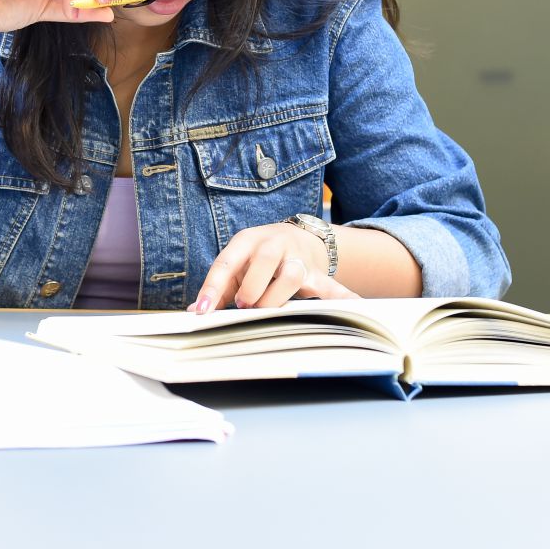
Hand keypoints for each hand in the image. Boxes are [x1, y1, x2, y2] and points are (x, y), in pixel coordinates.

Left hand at [188, 222, 359, 312]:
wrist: (296, 236)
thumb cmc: (256, 256)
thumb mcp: (236, 263)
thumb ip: (218, 288)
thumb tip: (193, 313)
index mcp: (247, 241)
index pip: (226, 262)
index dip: (212, 287)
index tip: (202, 311)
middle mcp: (273, 245)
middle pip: (264, 260)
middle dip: (251, 287)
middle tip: (244, 305)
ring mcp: (297, 260)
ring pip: (293, 274)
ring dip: (277, 297)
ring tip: (267, 310)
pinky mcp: (317, 276)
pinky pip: (333, 287)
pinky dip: (344, 299)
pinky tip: (356, 310)